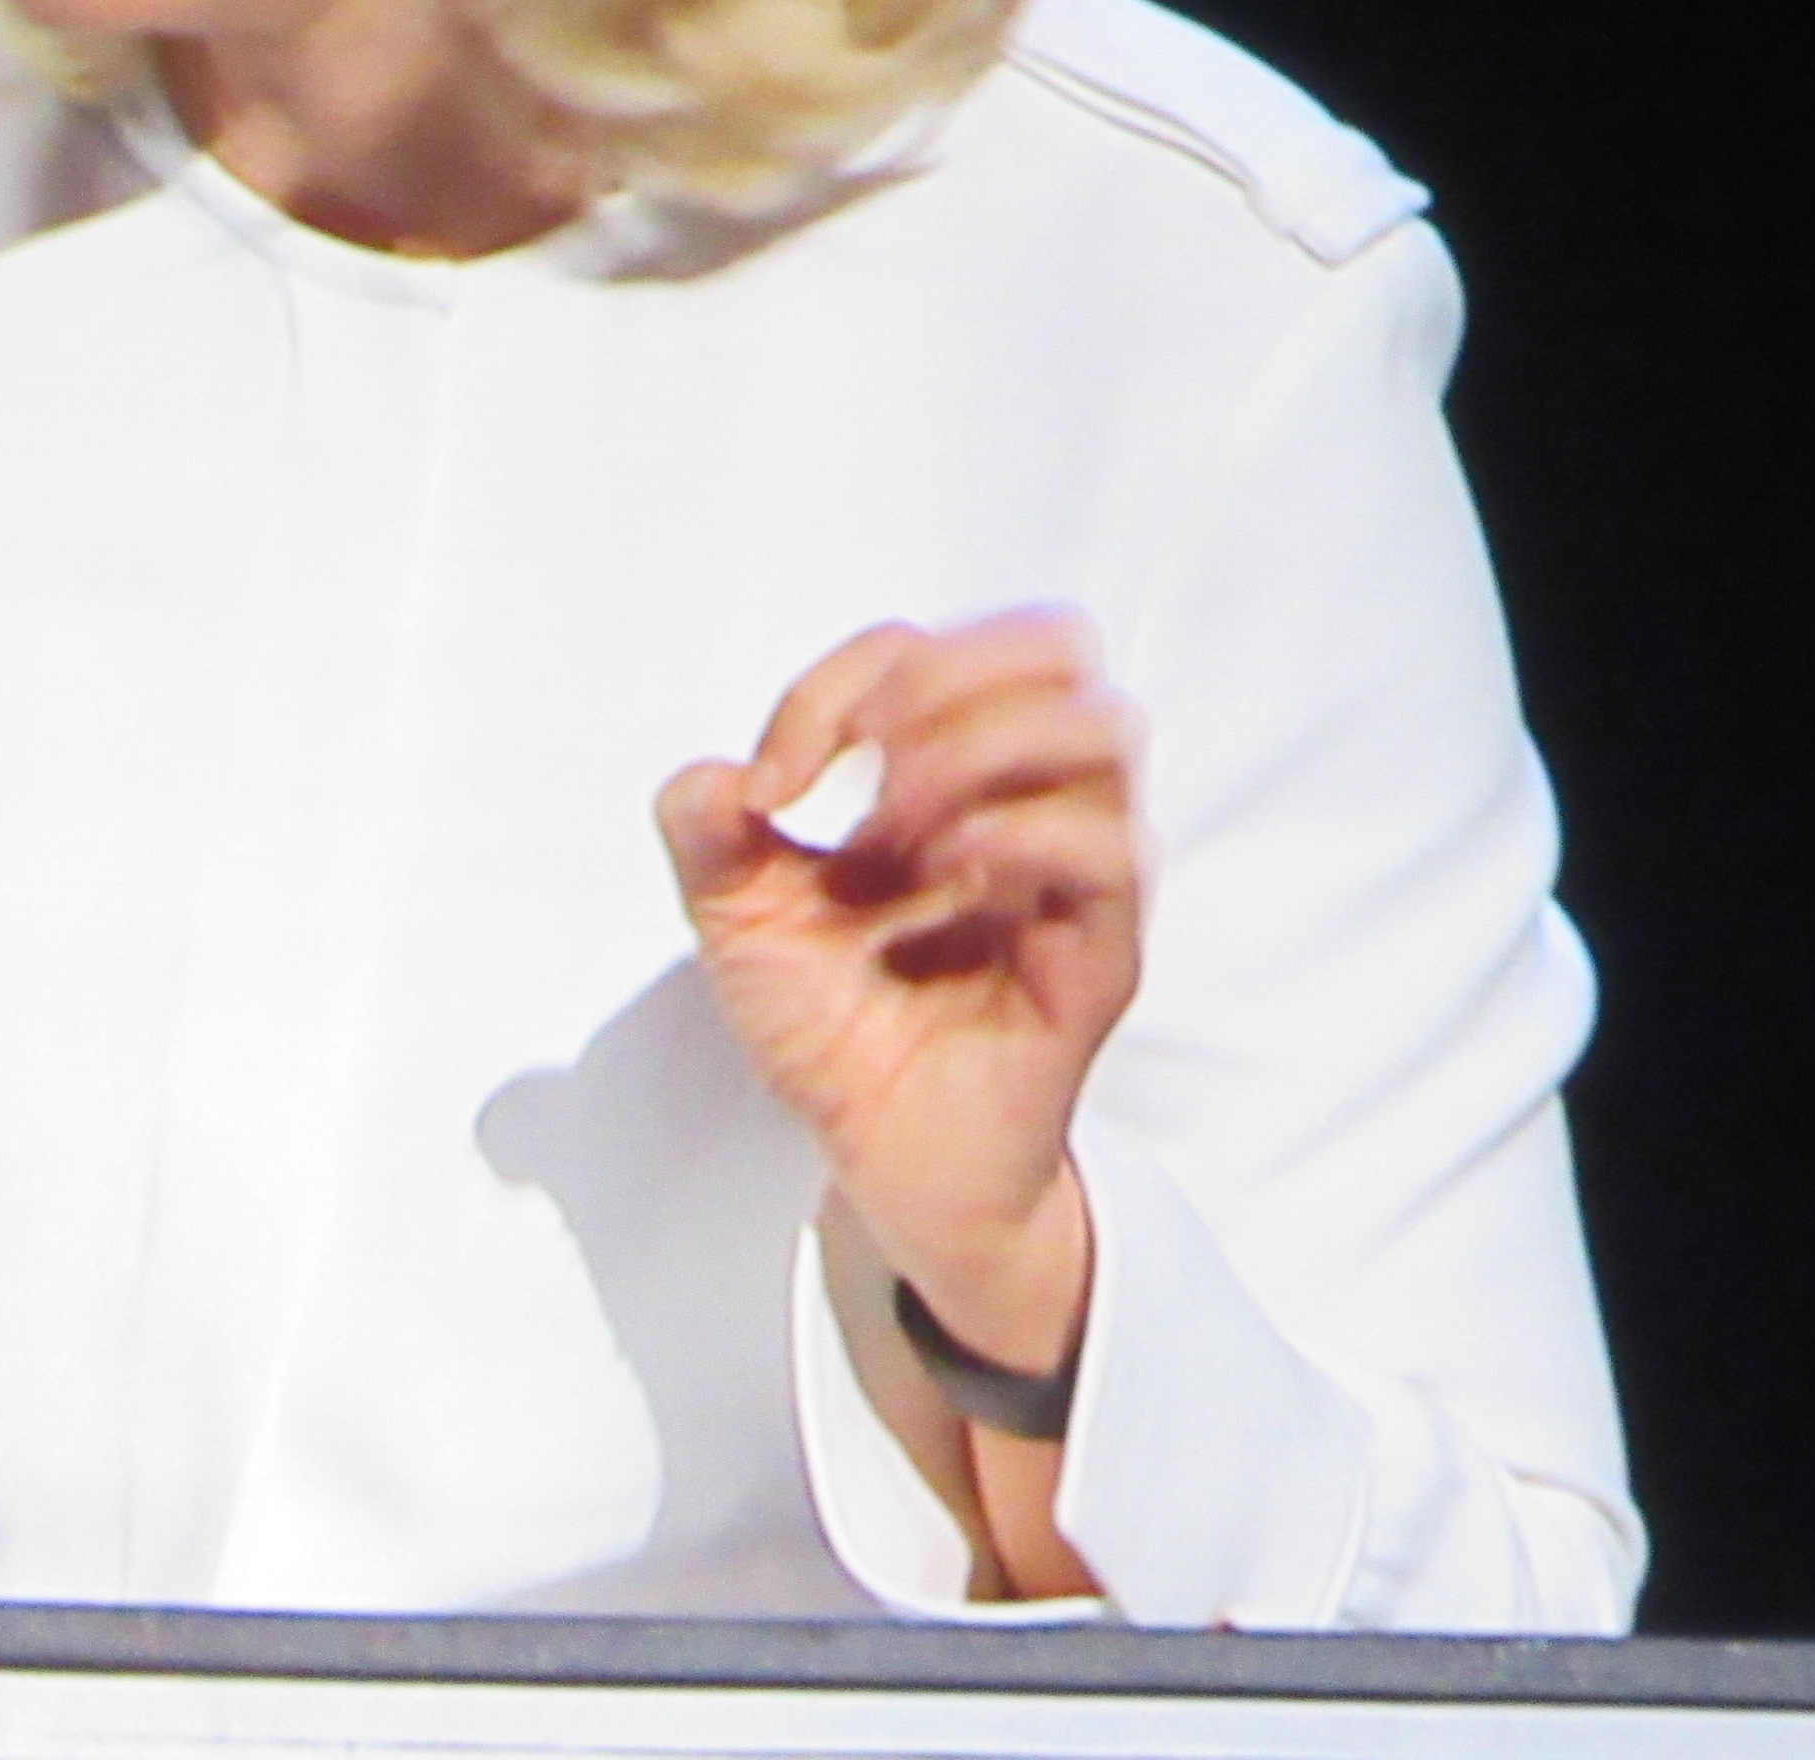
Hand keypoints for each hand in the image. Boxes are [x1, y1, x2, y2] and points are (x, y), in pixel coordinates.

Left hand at [655, 611, 1142, 1375]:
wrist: (878, 1165)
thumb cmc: (830, 1030)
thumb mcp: (735, 918)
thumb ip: (705, 829)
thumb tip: (716, 776)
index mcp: (939, 778)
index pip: (928, 653)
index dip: (840, 686)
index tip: (770, 783)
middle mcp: (1017, 806)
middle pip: (1055, 649)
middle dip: (948, 675)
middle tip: (874, 753)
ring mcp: (1066, 876)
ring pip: (1101, 733)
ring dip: (986, 748)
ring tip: (906, 821)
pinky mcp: (1096, 955)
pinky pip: (1109, 853)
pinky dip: (1022, 836)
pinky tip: (952, 873)